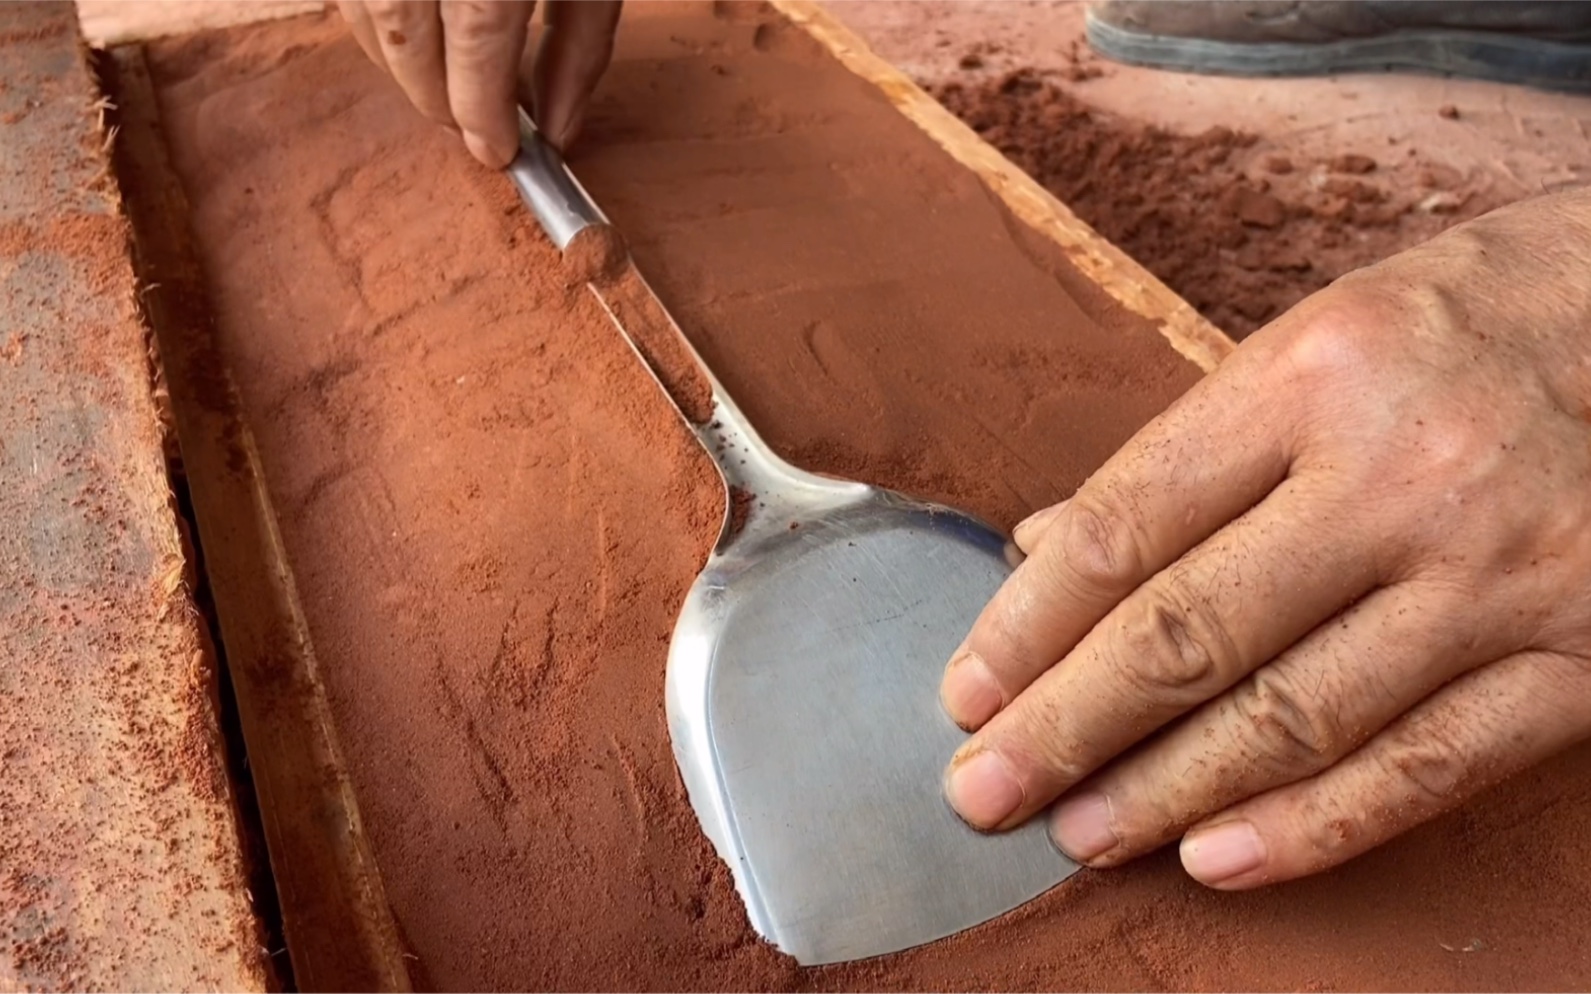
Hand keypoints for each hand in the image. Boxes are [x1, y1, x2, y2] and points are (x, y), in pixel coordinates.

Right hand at [338, 0, 622, 166]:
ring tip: (442, 84)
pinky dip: (373, 21)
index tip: (498, 153)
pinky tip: (412, 36)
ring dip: (398, 61)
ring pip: (366, 9)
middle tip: (468, 127)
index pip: (476, 39)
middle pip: (406, 32)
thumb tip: (556, 133)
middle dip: (434, 95)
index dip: (482, 108)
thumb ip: (579, 48)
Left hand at [941, 188, 1590, 888]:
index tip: (966, 694)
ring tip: (1077, 833)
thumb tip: (1042, 550)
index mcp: (1314, 377)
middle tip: (983, 793)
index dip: (1028, 626)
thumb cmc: (1457, 332)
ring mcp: (1498, 573)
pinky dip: (1309, 828)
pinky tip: (1212, 859)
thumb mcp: (1309, 350)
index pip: (1129, 526)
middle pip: (1190, 632)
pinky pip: (1423, 767)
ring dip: (1165, 793)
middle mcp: (1404, 474)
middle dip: (1066, 728)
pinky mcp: (1580, 658)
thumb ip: (1181, 460)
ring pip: (1292, 718)